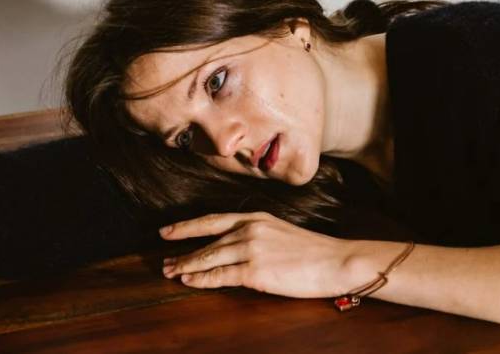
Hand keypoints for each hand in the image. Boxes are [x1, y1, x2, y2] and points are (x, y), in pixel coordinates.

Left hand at [159, 211, 354, 297]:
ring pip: (209, 258)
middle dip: (182, 252)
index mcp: (255, 217)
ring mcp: (251, 250)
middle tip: (164, 261)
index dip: (187, 226)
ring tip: (170, 272)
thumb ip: (256, 234)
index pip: (212, 220)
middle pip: (207, 241)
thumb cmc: (313, 251)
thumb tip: (234, 247)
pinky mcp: (255, 272)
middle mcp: (249, 230)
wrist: (335, 261)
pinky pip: (220, 276)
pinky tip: (188, 281)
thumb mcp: (280, 231)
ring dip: (186, 266)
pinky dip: (201, 279)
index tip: (167, 231)